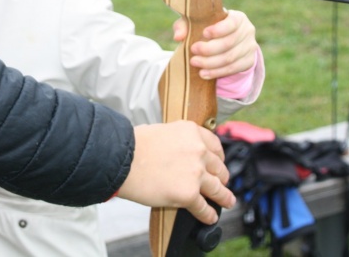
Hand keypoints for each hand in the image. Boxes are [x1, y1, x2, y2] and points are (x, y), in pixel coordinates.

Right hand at [116, 121, 234, 224]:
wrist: (121, 159)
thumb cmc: (133, 145)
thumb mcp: (161, 131)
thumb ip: (177, 142)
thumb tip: (180, 154)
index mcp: (192, 132)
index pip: (215, 145)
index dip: (219, 157)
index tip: (219, 163)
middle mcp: (198, 151)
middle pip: (218, 168)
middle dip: (221, 177)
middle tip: (221, 183)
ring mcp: (196, 173)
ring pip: (217, 189)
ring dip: (224, 197)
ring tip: (227, 202)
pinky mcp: (189, 193)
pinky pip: (203, 207)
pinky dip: (207, 214)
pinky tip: (209, 217)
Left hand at [173, 10, 257, 78]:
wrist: (224, 41)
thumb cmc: (207, 28)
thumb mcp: (195, 23)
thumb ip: (184, 26)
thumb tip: (178, 36)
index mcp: (238, 18)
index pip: (231, 23)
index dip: (218, 30)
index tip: (204, 34)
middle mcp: (247, 31)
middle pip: (229, 43)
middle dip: (209, 49)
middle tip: (193, 51)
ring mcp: (250, 47)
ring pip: (230, 58)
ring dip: (211, 63)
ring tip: (195, 63)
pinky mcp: (249, 61)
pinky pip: (233, 69)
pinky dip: (217, 72)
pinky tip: (204, 74)